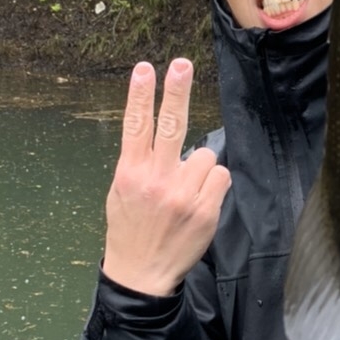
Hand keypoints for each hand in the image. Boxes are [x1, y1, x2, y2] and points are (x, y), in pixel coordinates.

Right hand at [102, 59, 231, 296]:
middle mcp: (155, 180)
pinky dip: (213, 185)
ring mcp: (182, 195)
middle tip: (181, 65)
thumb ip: (138, 163)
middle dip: (176, 92)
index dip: (140, 95)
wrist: (142, 274)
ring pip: (205, 155)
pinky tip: (199, 202)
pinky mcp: (205, 210)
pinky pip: (219, 177)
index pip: (135, 126)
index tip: (145, 69)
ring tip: (185, 191)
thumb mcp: (120, 192)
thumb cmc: (130, 229)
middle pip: (170, 126)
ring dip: (199, 168)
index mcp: (130, 173)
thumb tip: (155, 134)